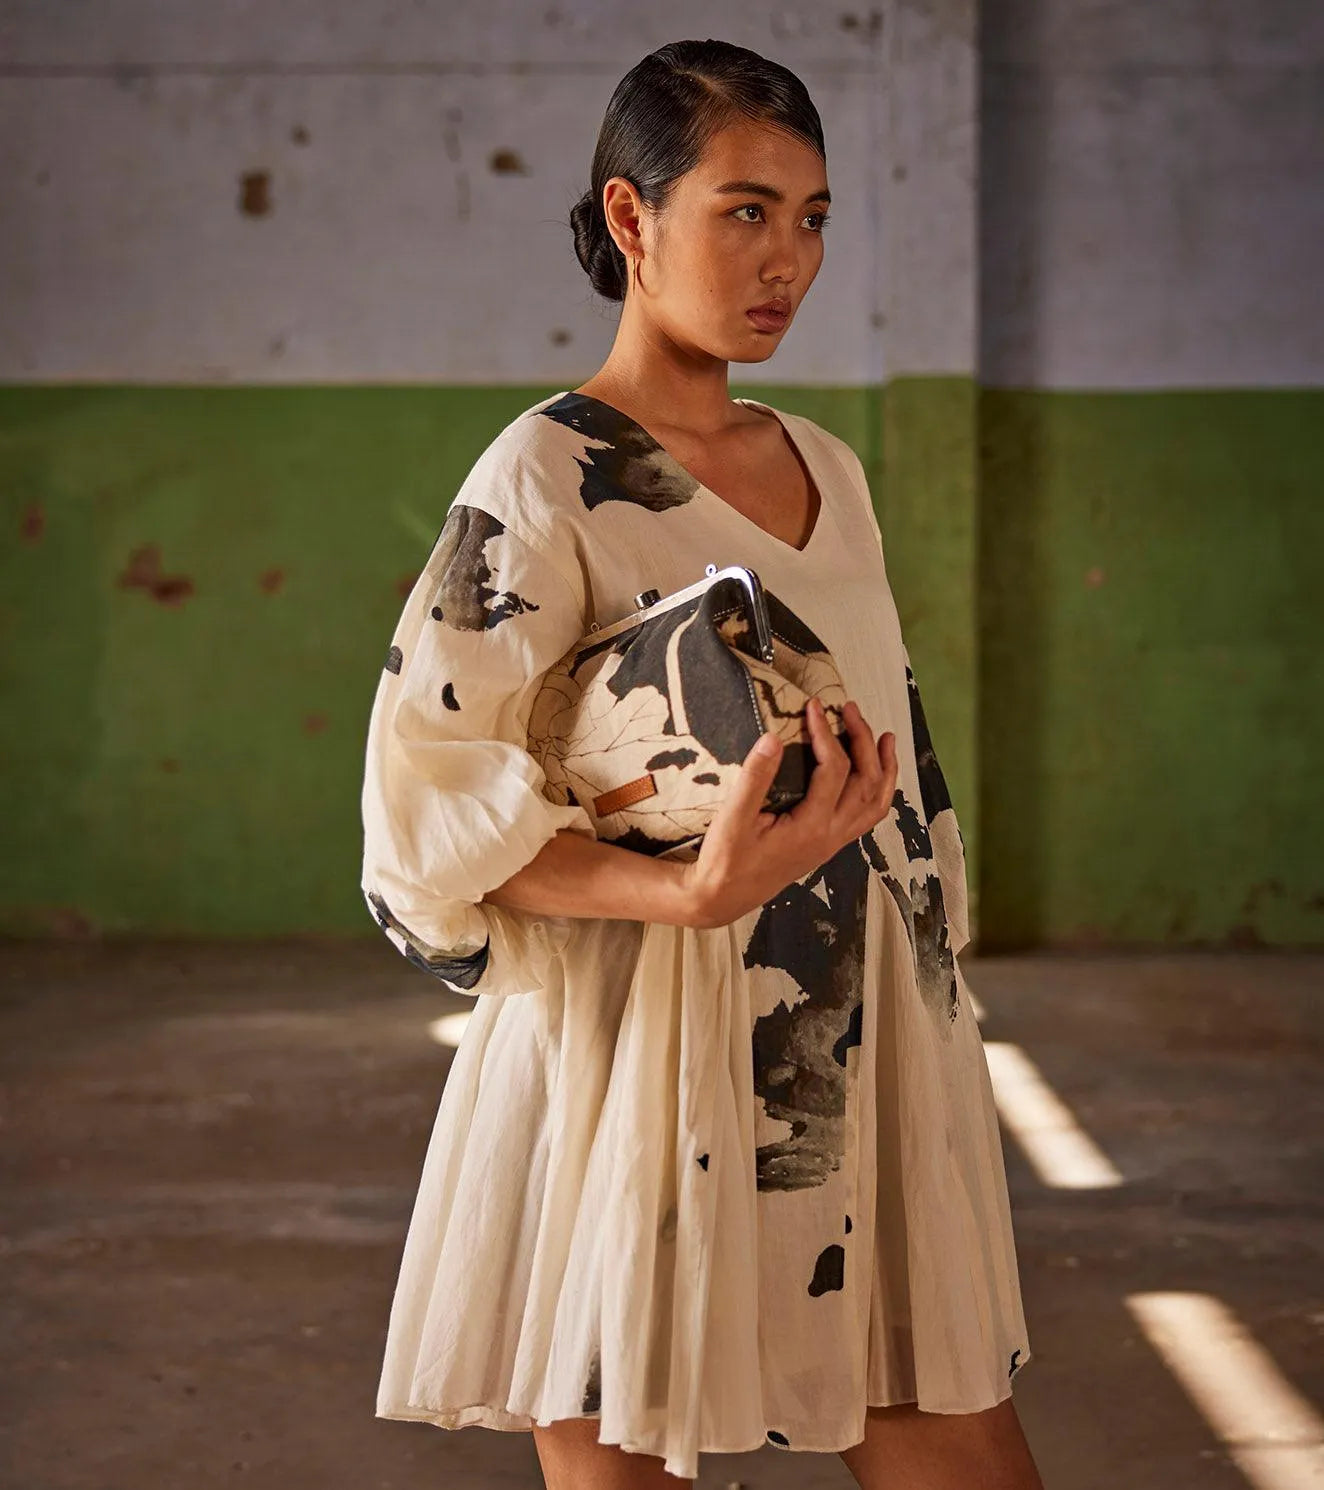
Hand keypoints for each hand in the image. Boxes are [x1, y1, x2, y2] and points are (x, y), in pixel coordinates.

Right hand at [679, 695, 897, 928]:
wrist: (724, 897)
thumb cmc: (725, 859)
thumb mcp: (733, 818)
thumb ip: (755, 778)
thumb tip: (772, 738)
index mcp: (810, 827)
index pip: (833, 770)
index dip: (826, 733)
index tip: (812, 706)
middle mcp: (831, 835)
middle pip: (866, 782)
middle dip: (862, 740)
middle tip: (849, 708)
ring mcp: (833, 842)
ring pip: (876, 803)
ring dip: (884, 767)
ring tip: (885, 737)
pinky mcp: (829, 844)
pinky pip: (868, 816)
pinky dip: (878, 790)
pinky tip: (873, 773)